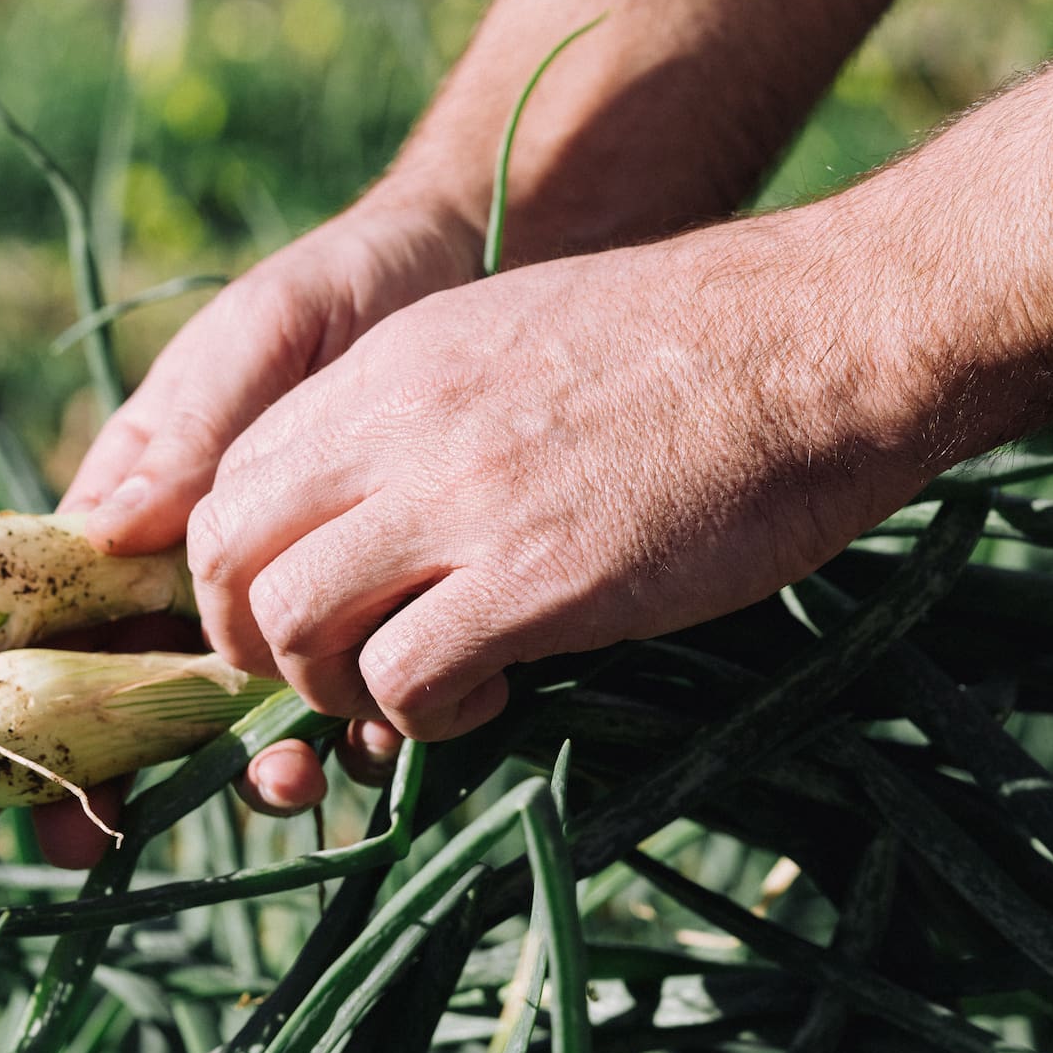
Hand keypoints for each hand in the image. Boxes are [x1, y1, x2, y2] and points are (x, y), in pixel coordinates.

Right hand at [37, 196, 474, 865]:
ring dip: (258, 761)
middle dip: (147, 772)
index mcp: (145, 503)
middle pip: (147, 692)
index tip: (60, 809)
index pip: (68, 620)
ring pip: (249, 711)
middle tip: (141, 823)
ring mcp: (292, 591)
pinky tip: (383, 735)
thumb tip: (111, 529)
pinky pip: (356, 686)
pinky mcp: (379, 604)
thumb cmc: (342, 289)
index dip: (51, 721)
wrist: (475, 275)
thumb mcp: (265, 334)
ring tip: (292, 776)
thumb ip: (196, 426)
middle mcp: (204, 564)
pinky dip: (360, 724)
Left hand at [184, 214, 932, 761]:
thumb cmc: (691, 350)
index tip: (304, 608)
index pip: (229, 476)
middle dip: (254, 638)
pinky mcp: (537, 578)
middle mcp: (398, 425)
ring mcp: (462, 500)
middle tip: (333, 667)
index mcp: (388, 365)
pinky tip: (492, 695)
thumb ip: (418, 415)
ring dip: (332, 685)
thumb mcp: (510, 338)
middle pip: (227, 554)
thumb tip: (369, 509)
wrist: (826, 337)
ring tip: (412, 685)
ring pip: (290, 622)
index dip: (243, 565)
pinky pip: (402, 680)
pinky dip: (425, 715)